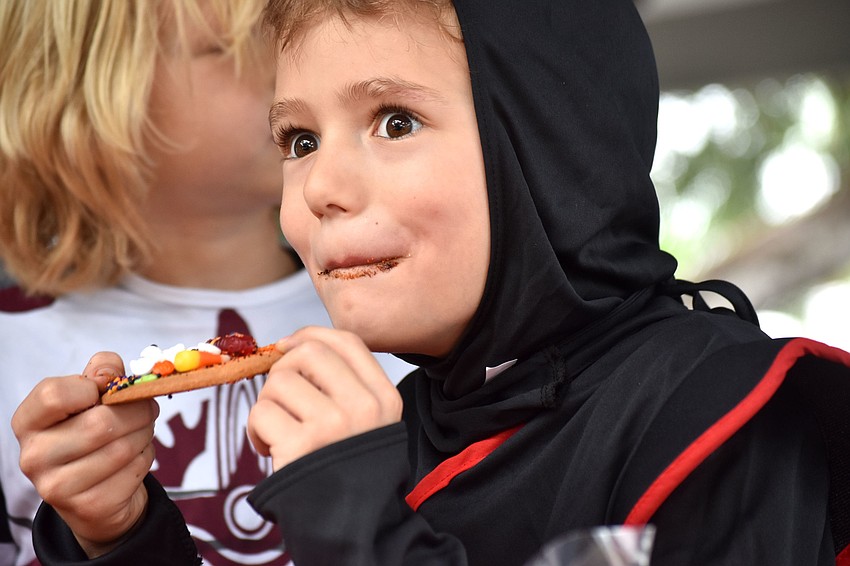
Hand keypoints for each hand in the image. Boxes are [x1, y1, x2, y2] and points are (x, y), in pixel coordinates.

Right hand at [12, 352, 158, 557]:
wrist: (95, 495)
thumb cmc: (91, 433)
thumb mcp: (91, 396)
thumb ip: (102, 371)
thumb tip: (111, 371)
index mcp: (29, 421)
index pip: (55, 395)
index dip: (93, 387)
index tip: (106, 391)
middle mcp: (35, 456)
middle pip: (101, 423)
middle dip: (138, 412)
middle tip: (146, 410)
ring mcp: (58, 487)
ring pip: (122, 448)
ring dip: (145, 434)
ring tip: (140, 432)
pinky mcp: (88, 506)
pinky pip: (133, 470)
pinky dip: (145, 457)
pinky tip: (134, 458)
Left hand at [248, 326, 402, 470]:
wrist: (353, 526)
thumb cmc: (348, 469)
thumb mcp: (368, 423)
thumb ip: (344, 385)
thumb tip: (291, 344)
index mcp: (384, 397)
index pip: (347, 341)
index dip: (310, 334)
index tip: (287, 345)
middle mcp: (364, 407)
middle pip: (309, 354)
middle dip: (282, 370)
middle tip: (281, 399)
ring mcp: (334, 425)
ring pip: (279, 382)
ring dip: (267, 405)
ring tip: (277, 432)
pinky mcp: (301, 445)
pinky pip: (261, 413)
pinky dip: (256, 430)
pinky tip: (269, 449)